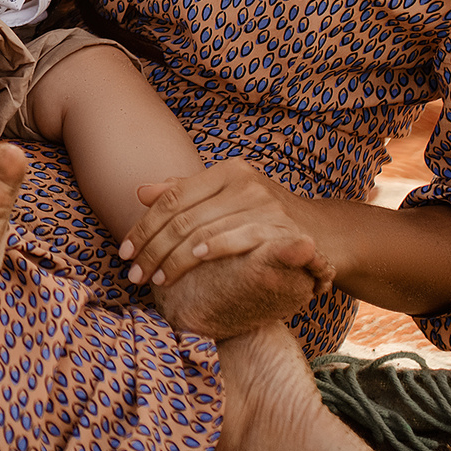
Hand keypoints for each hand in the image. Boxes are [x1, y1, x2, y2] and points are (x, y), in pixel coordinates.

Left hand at [119, 163, 335, 294]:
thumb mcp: (229, 200)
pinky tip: (193, 261)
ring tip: (157, 279)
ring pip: (203, 229)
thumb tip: (141, 191)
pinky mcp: (280, 225)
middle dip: (152, 249)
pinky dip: (213, 248)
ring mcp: (263, 202)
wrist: (326, 235)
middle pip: (182, 216)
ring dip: (175, 258)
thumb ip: (187, 194)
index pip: (171, 198)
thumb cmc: (268, 219)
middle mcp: (243, 181)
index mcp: (226, 171)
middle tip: (133, 275)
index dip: (144, 226)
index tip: (125, 251)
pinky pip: (238, 236)